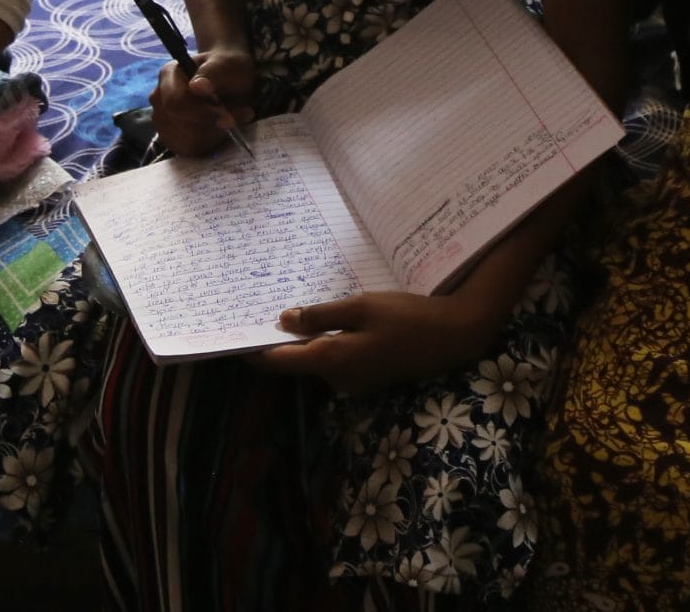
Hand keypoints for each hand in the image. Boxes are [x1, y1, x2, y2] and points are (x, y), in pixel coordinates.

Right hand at [151, 47, 256, 156]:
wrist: (228, 78)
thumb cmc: (227, 68)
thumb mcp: (227, 65)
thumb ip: (213, 74)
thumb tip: (197, 86)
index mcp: (168, 75)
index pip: (176, 102)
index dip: (202, 114)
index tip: (229, 119)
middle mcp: (158, 98)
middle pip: (179, 123)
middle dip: (211, 125)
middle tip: (241, 116)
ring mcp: (161, 119)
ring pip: (184, 140)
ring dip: (214, 134)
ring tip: (233, 119)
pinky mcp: (170, 137)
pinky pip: (187, 149)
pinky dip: (209, 143)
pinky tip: (220, 129)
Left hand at [250, 290, 500, 396]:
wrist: (455, 336)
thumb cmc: (407, 317)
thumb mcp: (360, 306)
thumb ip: (321, 315)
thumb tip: (283, 321)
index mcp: (331, 360)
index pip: (279, 363)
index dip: (254, 351)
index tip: (234, 336)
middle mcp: (338, 379)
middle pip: (297, 363)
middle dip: (281, 340)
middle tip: (264, 309)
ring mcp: (355, 382)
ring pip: (318, 360)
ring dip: (307, 340)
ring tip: (296, 309)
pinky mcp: (369, 377)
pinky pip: (338, 360)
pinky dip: (329, 343)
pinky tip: (332, 320)